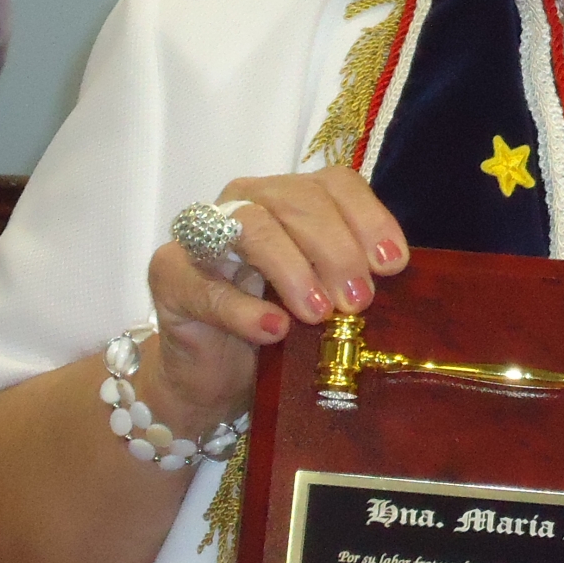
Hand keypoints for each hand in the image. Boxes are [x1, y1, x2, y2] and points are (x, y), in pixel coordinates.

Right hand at [143, 166, 408, 429]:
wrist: (217, 378)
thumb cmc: (281, 328)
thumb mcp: (327, 297)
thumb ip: (353, 276)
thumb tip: (392, 274)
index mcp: (291, 199)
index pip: (334, 184)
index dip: (368, 217)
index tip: (393, 264)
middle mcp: (246, 203)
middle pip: (296, 202)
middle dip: (336, 249)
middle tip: (359, 300)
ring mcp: (202, 235)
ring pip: (251, 228)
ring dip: (293, 269)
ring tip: (320, 314)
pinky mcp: (170, 277)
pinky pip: (207, 285)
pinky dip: (244, 308)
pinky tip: (274, 329)